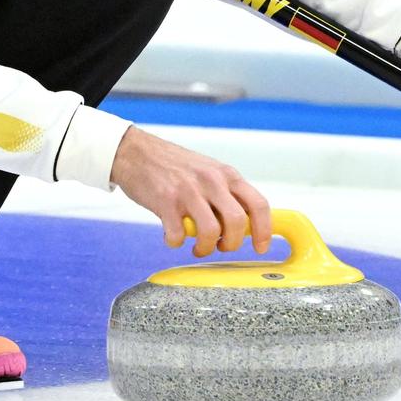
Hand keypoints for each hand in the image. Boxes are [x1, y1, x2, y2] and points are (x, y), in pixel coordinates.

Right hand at [109, 127, 273, 256]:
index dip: (264, 231)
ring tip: (197, 247)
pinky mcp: (166, 202)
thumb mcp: (209, 171)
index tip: (260, 247)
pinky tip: (172, 236)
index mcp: (226, 174)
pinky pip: (178, 235)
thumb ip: (227, 193)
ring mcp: (188, 191)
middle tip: (221, 246)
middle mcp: (211, 181)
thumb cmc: (173, 165)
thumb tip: (245, 225)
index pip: (258, 204)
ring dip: (205, 248)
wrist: (136, 152)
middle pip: (238, 223)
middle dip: (231, 244)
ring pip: (211, 233)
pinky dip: (176, 242)